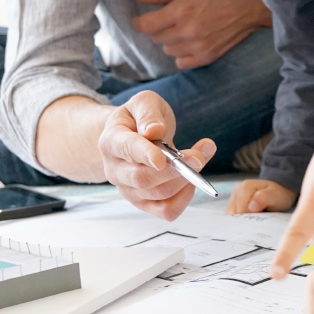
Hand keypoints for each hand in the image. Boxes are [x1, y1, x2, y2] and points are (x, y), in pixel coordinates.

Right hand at [97, 90, 215, 220]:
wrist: (132, 136)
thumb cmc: (138, 118)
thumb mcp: (144, 102)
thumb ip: (148, 112)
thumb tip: (154, 130)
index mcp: (111, 141)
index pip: (127, 150)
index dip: (146, 155)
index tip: (164, 158)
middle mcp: (115, 170)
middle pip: (143, 178)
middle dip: (175, 169)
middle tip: (199, 156)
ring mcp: (128, 190)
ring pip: (159, 194)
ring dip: (186, 179)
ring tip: (201, 157)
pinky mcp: (144, 203)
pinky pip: (166, 211)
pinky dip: (185, 198)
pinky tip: (191, 181)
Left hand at [131, 0, 269, 69]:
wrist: (249, 9)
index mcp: (181, 11)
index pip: (146, 25)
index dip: (137, 22)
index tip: (138, 19)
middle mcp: (187, 31)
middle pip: (155, 37)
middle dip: (156, 28)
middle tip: (167, 19)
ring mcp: (197, 47)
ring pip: (167, 50)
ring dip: (168, 40)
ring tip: (180, 29)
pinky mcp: (206, 57)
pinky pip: (180, 62)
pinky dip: (179, 54)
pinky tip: (188, 43)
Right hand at [227, 178, 297, 214]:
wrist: (278, 192)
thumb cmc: (278, 195)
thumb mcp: (276, 196)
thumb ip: (264, 198)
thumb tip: (252, 206)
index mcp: (245, 187)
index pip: (241, 211)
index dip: (252, 217)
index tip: (263, 215)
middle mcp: (236, 190)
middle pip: (235, 214)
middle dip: (247, 219)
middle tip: (261, 216)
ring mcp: (233, 197)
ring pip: (232, 216)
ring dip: (244, 220)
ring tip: (257, 215)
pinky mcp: (232, 204)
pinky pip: (232, 216)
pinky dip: (241, 219)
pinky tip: (251, 217)